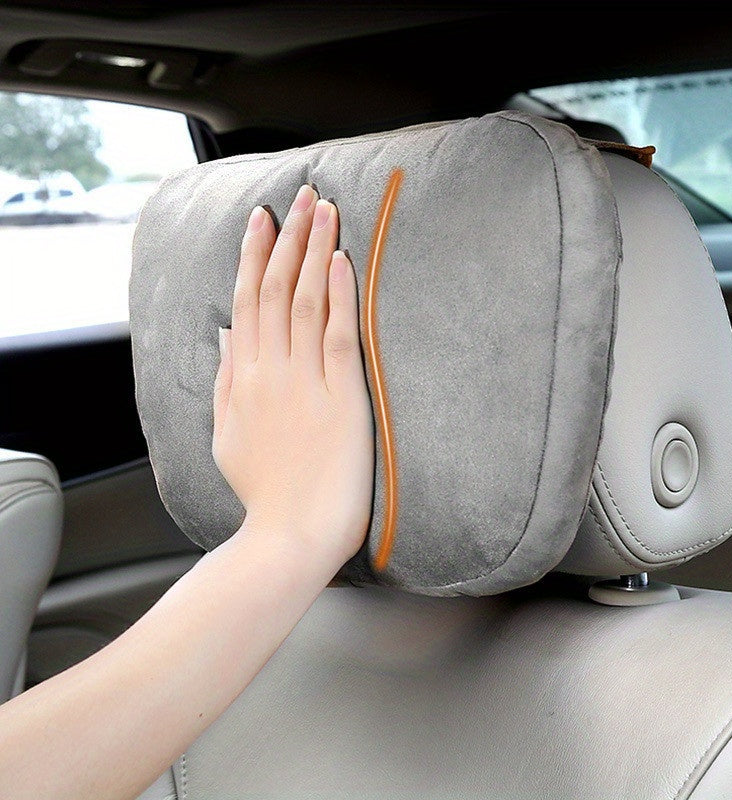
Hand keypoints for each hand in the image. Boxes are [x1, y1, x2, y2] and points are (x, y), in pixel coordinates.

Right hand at [212, 185, 373, 564]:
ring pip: (304, 302)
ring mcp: (304, 383)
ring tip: (324, 209)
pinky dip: (338, 296)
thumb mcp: (227, 434)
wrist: (290, 535)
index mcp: (243, 379)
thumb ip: (226, 381)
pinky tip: (341, 261)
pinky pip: (337, 336)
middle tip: (301, 195)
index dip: (254, 255)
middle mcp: (270, 372)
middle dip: (288, 238)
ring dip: (315, 251)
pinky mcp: (341, 399)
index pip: (246, 302)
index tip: (263, 220)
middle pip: (274, 290)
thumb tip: (226, 335)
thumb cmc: (265, 490)